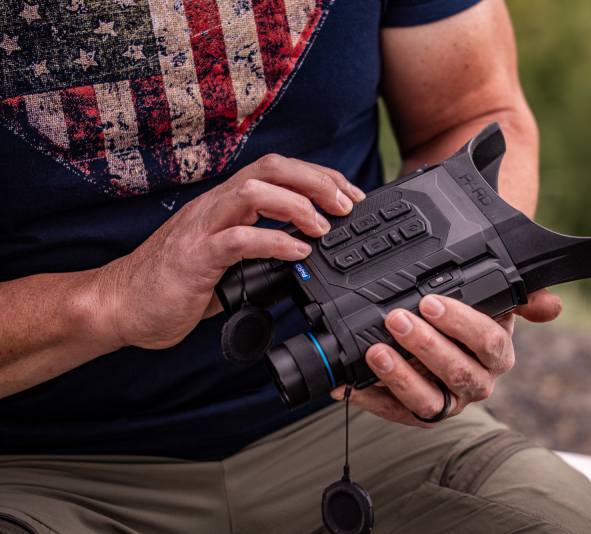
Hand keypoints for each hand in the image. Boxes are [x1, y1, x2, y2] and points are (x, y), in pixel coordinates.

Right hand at [93, 155, 363, 349]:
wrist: (122, 305)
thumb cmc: (176, 282)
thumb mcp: (227, 257)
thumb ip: (259, 247)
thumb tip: (304, 251)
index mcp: (227, 204)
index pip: (279, 170)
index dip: (319, 177)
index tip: (350, 195)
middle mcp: (216, 206)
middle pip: (271, 168)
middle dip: (317, 181)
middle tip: (348, 205)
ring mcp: (202, 228)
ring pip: (254, 192)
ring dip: (297, 205)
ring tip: (324, 227)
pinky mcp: (194, 257)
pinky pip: (238, 239)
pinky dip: (274, 241)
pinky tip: (298, 252)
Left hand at [332, 289, 561, 425]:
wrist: (440, 329)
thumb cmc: (467, 310)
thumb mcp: (494, 294)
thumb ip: (521, 293)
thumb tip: (551, 305)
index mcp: (498, 353)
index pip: (489, 342)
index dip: (461, 324)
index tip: (430, 301)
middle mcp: (477, 382)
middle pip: (458, 373)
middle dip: (426, 346)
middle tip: (396, 319)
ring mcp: (447, 402)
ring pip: (429, 401)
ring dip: (401, 377)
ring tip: (375, 351)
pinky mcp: (417, 413)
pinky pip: (397, 413)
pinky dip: (373, 398)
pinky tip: (351, 383)